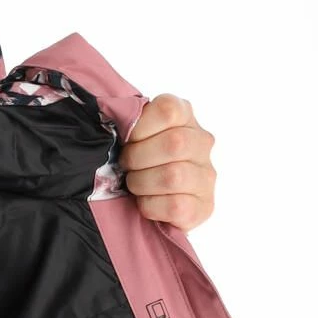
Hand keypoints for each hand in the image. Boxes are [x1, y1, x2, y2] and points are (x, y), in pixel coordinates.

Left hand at [118, 93, 215, 230]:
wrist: (144, 206)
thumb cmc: (134, 163)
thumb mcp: (129, 134)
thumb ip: (125, 119)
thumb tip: (112, 111)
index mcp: (183, 116)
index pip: (168, 110)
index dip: (140, 126)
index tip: (127, 140)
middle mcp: (201, 143)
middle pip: (174, 143)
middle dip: (137, 158)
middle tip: (126, 166)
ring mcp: (206, 176)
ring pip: (173, 176)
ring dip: (142, 183)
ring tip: (135, 185)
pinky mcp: (204, 207)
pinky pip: (175, 206)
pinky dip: (150, 206)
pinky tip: (145, 203)